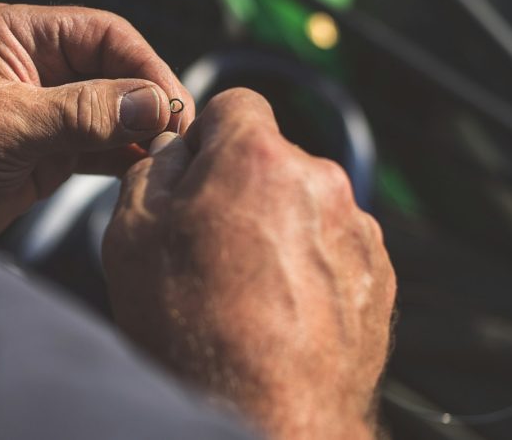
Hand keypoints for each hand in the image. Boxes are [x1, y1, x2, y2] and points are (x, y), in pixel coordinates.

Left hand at [0, 4, 193, 240]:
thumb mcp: (1, 125)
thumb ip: (79, 112)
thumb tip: (152, 103)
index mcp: (18, 36)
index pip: (103, 33)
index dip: (144, 64)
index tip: (172, 103)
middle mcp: (34, 68)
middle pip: (114, 72)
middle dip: (147, 100)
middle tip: (177, 137)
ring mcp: (40, 112)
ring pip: (110, 112)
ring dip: (139, 131)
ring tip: (167, 157)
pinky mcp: (41, 154)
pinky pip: (96, 147)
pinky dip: (121, 157)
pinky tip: (143, 171)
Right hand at [102, 89, 394, 439]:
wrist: (266, 417)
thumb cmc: (197, 333)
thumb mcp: (132, 236)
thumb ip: (154, 171)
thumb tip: (176, 153)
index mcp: (258, 158)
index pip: (236, 103)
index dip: (209, 135)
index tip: (197, 169)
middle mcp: (320, 182)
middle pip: (272, 159)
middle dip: (242, 188)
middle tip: (210, 245)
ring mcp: (357, 230)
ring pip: (305, 205)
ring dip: (279, 229)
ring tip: (246, 291)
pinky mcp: (379, 276)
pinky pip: (334, 249)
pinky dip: (310, 268)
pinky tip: (279, 311)